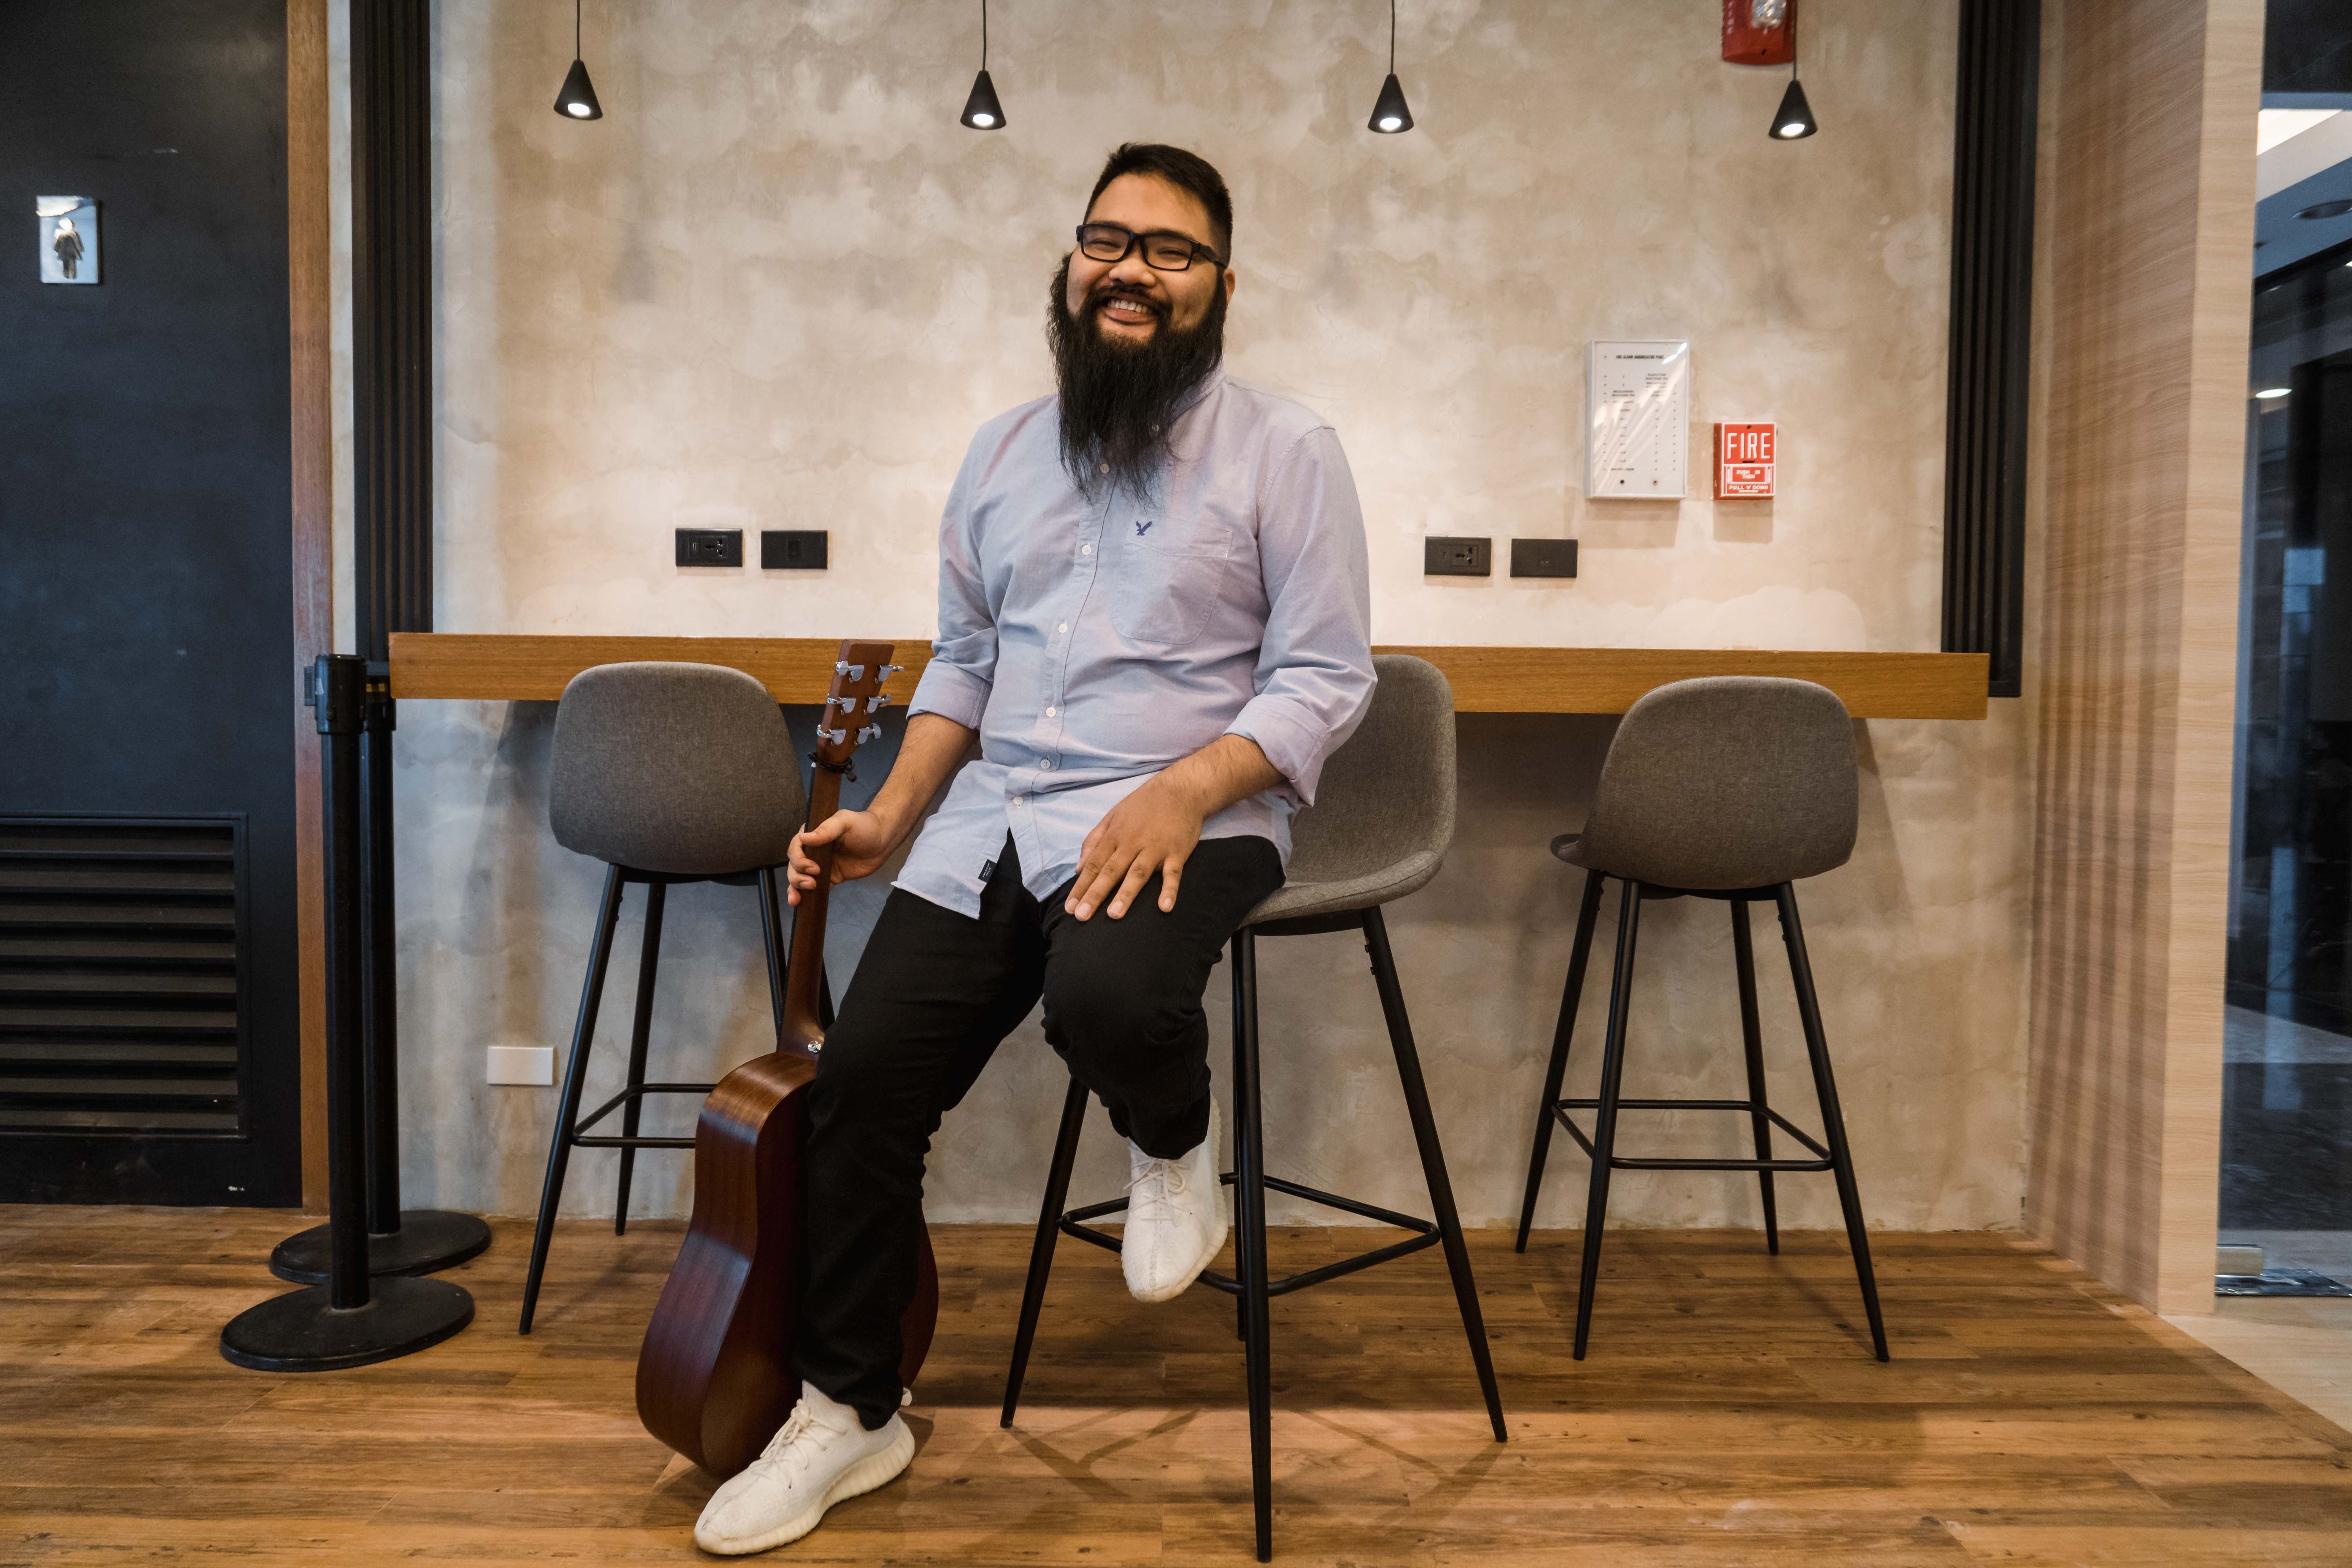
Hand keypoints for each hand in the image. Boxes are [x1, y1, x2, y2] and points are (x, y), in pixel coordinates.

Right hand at [785, 809, 897, 905]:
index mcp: (814, 834)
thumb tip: (804, 837)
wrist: (883, 841)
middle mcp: (813, 850)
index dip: (799, 859)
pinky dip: (805, 896)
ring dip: (796, 887)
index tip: (812, 867)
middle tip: (811, 883)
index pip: (796, 847)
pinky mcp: (830, 878)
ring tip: (798, 898)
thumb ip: (826, 829)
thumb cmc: (864, 826)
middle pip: (794, 865)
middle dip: (797, 876)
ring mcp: (820, 865)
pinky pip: (814, 888)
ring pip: (800, 877)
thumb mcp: (845, 822)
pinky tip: (800, 903)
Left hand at [1064, 772, 1205, 920]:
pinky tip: (1164, 907)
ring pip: (1138, 874)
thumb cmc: (1143, 804)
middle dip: (1095, 894)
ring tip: (1114, 915)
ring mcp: (1155, 848)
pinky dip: (1169, 890)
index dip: (1081, 886)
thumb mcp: (1113, 816)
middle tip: (1082, 917)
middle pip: (1111, 871)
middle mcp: (1133, 843)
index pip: (1094, 864)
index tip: (1070, 908)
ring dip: (1126, 894)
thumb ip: (1094, 840)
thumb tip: (1078, 868)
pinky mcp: (1177, 852)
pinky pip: (1173, 874)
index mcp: (1115, 835)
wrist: (1180, 789)